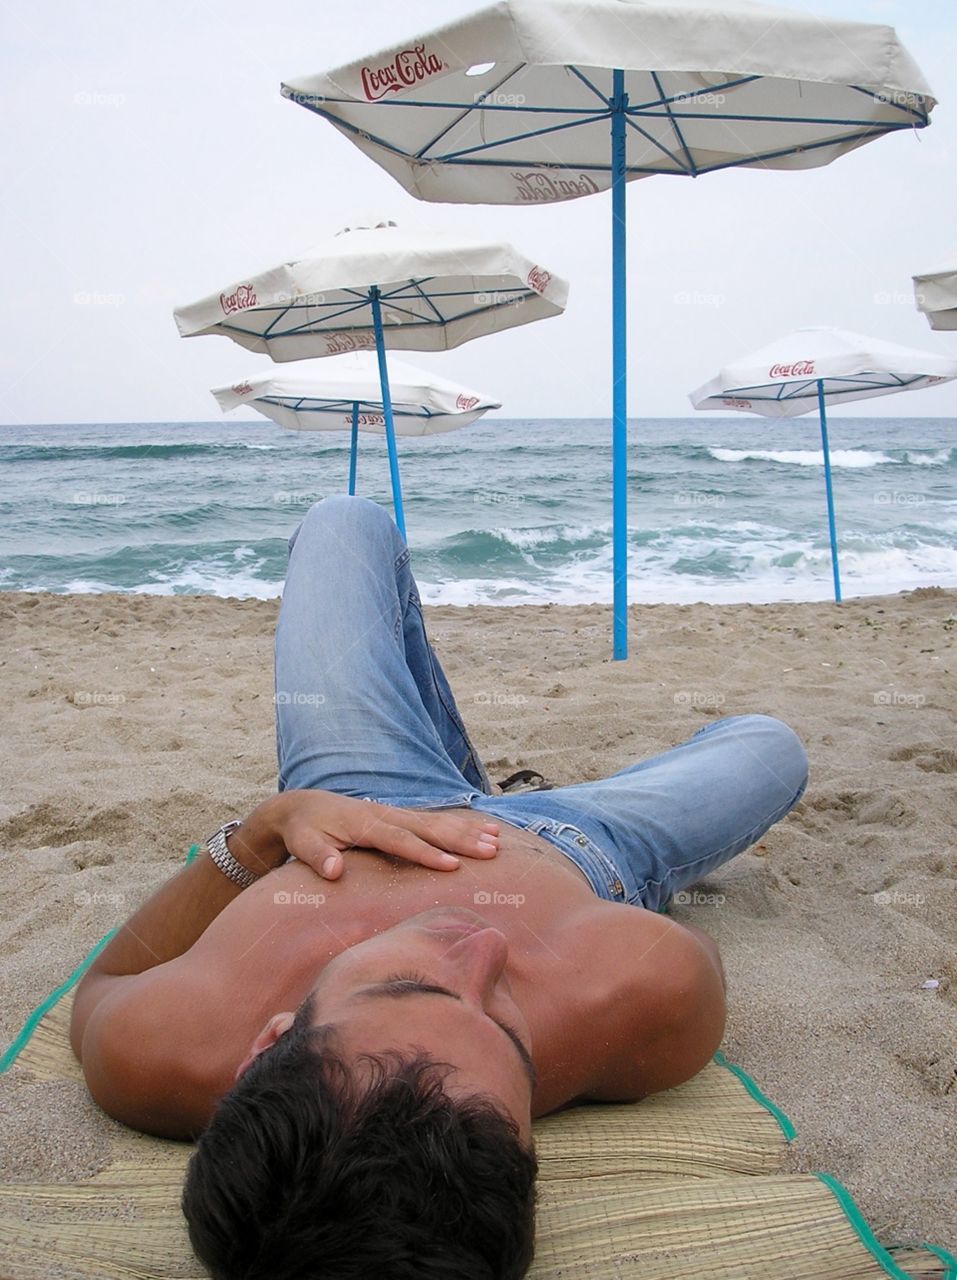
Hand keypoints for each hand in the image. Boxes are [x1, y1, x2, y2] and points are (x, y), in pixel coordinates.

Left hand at [270, 789, 500, 880]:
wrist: (302, 807)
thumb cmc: (304, 831)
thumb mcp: (302, 844)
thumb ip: (318, 857)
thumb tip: (335, 871)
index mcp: (365, 823)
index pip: (400, 840)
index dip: (426, 853)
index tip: (452, 865)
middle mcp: (385, 814)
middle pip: (429, 827)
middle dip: (461, 839)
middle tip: (492, 850)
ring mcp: (395, 813)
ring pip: (437, 821)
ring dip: (467, 830)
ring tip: (497, 839)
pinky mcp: (400, 817)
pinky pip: (434, 821)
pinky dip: (459, 825)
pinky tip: (482, 829)